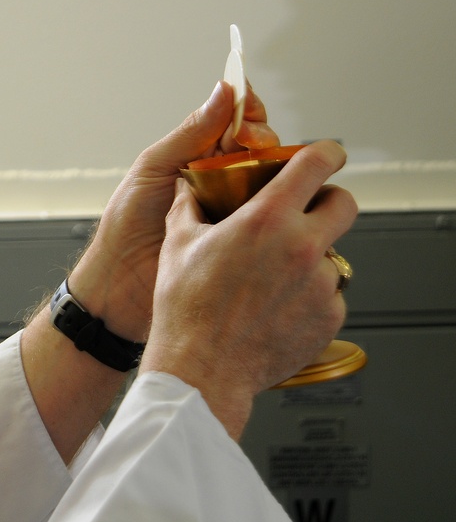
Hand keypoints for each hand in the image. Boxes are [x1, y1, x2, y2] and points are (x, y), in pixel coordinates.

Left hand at [68, 81, 276, 341]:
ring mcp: (235, 210)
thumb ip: (190, 133)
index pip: (233, 120)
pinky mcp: (244, 240)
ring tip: (266, 173)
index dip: (246, 111)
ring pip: (273, 181)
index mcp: (196, 156)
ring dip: (278, 171)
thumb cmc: (125, 226)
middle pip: (261, 147)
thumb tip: (224, 91)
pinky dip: (280, 209)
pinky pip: (271, 220)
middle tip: (252, 144)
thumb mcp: (153, 169)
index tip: (247, 114)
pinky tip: (283, 205)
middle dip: (264, 138)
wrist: (120, 285)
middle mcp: (221, 179)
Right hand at [139, 139, 357, 438]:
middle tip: (305, 214)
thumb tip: (188, 186)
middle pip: (344, 205)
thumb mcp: (177, 244)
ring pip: (333, 255)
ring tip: (274, 277)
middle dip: (328, 202)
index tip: (327, 154)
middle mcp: (302, 247)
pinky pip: (329, 295)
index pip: (317, 164)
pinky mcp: (328, 317)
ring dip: (311, 257)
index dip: (326, 152)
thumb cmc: (186, 309)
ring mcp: (320, 285)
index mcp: (266, 219)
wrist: (201, 370)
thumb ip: (189, 206)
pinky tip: (276, 307)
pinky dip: (309, 296)